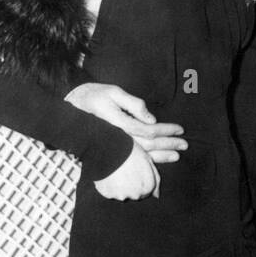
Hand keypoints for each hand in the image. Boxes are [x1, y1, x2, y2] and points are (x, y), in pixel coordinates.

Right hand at [66, 82, 186, 164]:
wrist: (69, 110)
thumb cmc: (93, 96)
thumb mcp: (113, 93)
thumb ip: (133, 104)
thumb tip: (151, 118)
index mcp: (120, 124)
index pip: (150, 130)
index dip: (166, 130)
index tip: (180, 129)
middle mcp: (119, 139)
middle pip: (149, 145)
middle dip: (169, 144)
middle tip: (185, 144)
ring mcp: (116, 147)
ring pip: (143, 156)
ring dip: (161, 156)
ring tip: (177, 155)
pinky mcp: (114, 150)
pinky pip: (134, 159)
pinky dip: (148, 162)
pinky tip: (158, 163)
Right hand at [93, 142, 159, 200]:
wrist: (109, 147)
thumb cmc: (130, 151)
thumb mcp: (148, 161)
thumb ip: (155, 179)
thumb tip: (156, 195)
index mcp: (148, 186)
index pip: (147, 191)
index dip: (142, 180)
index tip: (135, 170)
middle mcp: (136, 194)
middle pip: (135, 194)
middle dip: (132, 185)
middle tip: (125, 169)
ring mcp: (122, 195)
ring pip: (122, 194)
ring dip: (120, 186)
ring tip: (117, 171)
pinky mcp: (108, 194)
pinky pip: (110, 192)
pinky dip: (110, 186)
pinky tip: (109, 174)